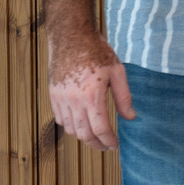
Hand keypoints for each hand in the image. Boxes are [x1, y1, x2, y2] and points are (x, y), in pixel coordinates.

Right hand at [48, 31, 134, 150]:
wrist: (72, 38)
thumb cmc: (97, 52)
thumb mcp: (118, 72)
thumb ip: (124, 97)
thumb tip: (130, 117)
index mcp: (92, 96)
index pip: (100, 129)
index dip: (109, 141)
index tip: (115, 145)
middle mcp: (73, 101)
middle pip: (84, 134)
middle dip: (96, 144)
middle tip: (106, 146)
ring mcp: (60, 99)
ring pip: (70, 129)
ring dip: (83, 136)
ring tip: (96, 136)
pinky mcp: (53, 95)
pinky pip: (60, 119)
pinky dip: (71, 126)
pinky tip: (81, 123)